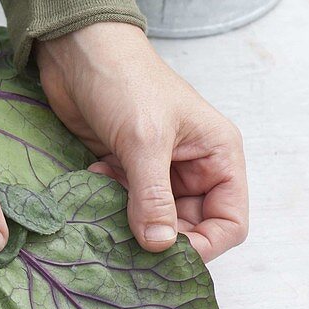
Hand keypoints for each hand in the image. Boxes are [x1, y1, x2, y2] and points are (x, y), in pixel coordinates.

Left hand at [35, 22, 247, 260]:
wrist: (78, 52)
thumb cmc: (124, 81)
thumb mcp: (143, 140)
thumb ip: (152, 197)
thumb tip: (161, 245)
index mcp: (217, 156)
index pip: (229, 221)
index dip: (204, 245)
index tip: (166, 257)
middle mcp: (193, 166)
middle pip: (190, 226)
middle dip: (159, 236)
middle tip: (124, 241)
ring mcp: (158, 168)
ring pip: (153, 218)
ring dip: (128, 220)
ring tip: (105, 208)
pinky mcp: (126, 167)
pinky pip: (124, 203)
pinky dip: (109, 202)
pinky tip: (93, 180)